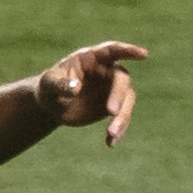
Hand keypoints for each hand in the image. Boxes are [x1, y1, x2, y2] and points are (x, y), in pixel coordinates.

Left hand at [34, 41, 149, 143]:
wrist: (52, 105)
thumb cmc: (49, 88)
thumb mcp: (48, 85)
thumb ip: (60, 84)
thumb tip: (75, 87)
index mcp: (90, 59)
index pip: (111, 50)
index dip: (128, 51)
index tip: (143, 54)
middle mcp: (105, 71)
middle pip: (121, 79)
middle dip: (118, 95)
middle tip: (111, 112)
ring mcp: (111, 89)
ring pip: (127, 100)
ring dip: (122, 117)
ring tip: (111, 133)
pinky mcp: (113, 106)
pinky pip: (122, 117)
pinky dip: (118, 130)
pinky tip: (110, 142)